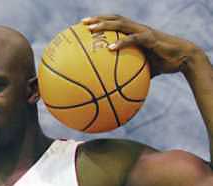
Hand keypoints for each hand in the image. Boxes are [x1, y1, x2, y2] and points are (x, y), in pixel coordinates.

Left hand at [82, 15, 201, 76]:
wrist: (183, 59)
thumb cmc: (162, 63)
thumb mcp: (142, 68)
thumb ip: (129, 72)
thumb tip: (115, 86)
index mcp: (135, 33)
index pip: (115, 23)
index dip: (101, 22)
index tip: (86, 25)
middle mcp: (138, 29)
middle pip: (115, 19)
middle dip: (98, 19)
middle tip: (83, 23)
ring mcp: (144, 32)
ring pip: (121, 24)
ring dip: (105, 25)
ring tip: (92, 30)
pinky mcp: (151, 39)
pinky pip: (133, 39)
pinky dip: (121, 43)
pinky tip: (110, 49)